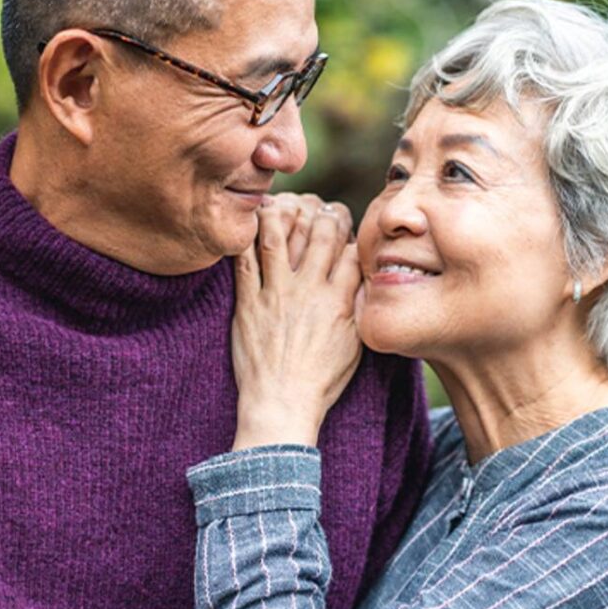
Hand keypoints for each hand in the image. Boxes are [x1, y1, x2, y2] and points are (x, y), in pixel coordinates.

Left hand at [230, 200, 364, 450]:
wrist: (281, 404)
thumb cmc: (321, 381)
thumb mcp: (355, 346)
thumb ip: (359, 307)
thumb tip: (363, 279)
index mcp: (339, 302)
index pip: (352, 250)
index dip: (351, 232)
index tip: (345, 227)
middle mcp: (310, 291)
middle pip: (320, 234)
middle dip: (323, 214)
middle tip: (320, 209)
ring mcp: (276, 294)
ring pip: (278, 237)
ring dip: (281, 214)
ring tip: (282, 204)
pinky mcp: (248, 303)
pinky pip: (244, 261)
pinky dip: (246, 238)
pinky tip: (249, 226)